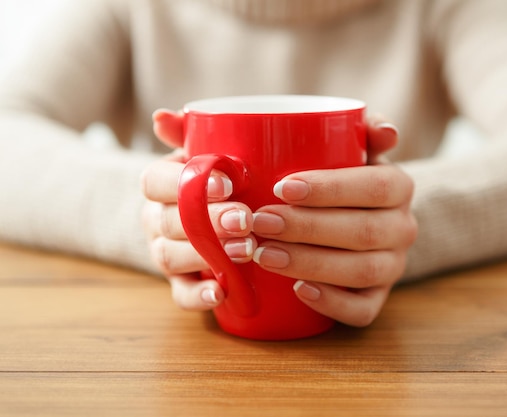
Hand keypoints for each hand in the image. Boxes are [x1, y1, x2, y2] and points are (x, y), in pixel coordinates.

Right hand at [141, 110, 256, 310]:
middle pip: (169, 222)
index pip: (155, 181)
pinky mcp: (180, 283)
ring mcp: (165, 253)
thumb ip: (190, 132)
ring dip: (207, 256)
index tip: (226, 184)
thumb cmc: (212, 178)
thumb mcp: (202, 151)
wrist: (204, 215)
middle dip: (208, 222)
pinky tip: (221, 293)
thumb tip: (163, 117)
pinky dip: (198, 296)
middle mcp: (155, 219)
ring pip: (172, 257)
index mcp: (159, 184)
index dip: (185, 183)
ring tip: (246, 250)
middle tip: (247, 219)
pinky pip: (181, 294)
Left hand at [251, 116, 417, 326]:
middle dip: (307, 228)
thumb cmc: (340, 175)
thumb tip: (388, 132)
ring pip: (362, 271)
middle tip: (259, 222)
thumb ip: (361, 127)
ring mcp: (393, 266)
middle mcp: (403, 228)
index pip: (374, 186)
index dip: (330, 189)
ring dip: (311, 264)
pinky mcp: (378, 297)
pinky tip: (299, 291)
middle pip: (364, 232)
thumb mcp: (351, 145)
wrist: (354, 214)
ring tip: (265, 255)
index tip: (281, 187)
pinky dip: (333, 304)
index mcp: (399, 186)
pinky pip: (365, 310)